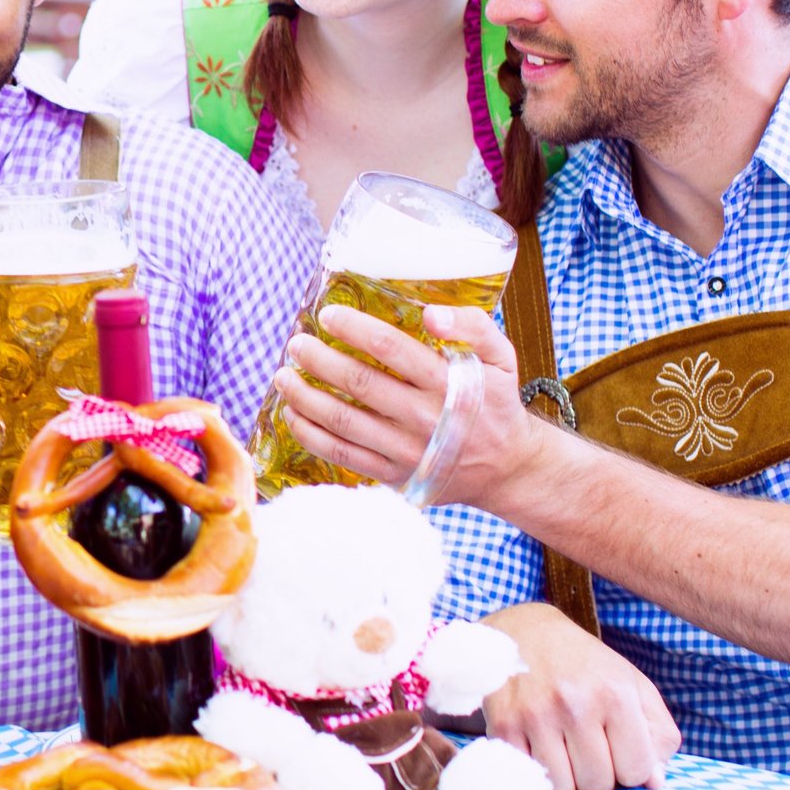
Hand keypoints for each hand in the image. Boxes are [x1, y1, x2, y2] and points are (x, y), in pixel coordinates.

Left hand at [269, 302, 539, 506]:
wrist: (507, 468)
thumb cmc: (496, 403)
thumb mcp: (502, 357)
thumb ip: (473, 326)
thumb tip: (430, 314)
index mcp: (450, 383)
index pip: (391, 348)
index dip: (354, 328)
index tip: (328, 315)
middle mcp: (425, 418)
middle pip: (359, 384)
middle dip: (319, 360)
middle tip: (296, 344)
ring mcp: (406, 450)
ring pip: (343, 422)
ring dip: (305, 397)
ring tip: (282, 376)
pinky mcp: (393, 475)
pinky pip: (342, 455)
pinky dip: (311, 435)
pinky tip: (292, 414)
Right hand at [480, 602, 680, 789]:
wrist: (523, 630)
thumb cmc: (585, 664)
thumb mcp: (633, 684)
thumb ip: (658, 733)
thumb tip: (654, 782)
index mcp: (615, 694)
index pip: (636, 771)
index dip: (630, 769)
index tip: (618, 752)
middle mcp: (575, 705)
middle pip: (598, 785)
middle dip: (597, 776)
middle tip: (588, 751)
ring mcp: (535, 716)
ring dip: (567, 779)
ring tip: (563, 752)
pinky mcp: (503, 725)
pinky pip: (529, 778)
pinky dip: (537, 772)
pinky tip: (539, 748)